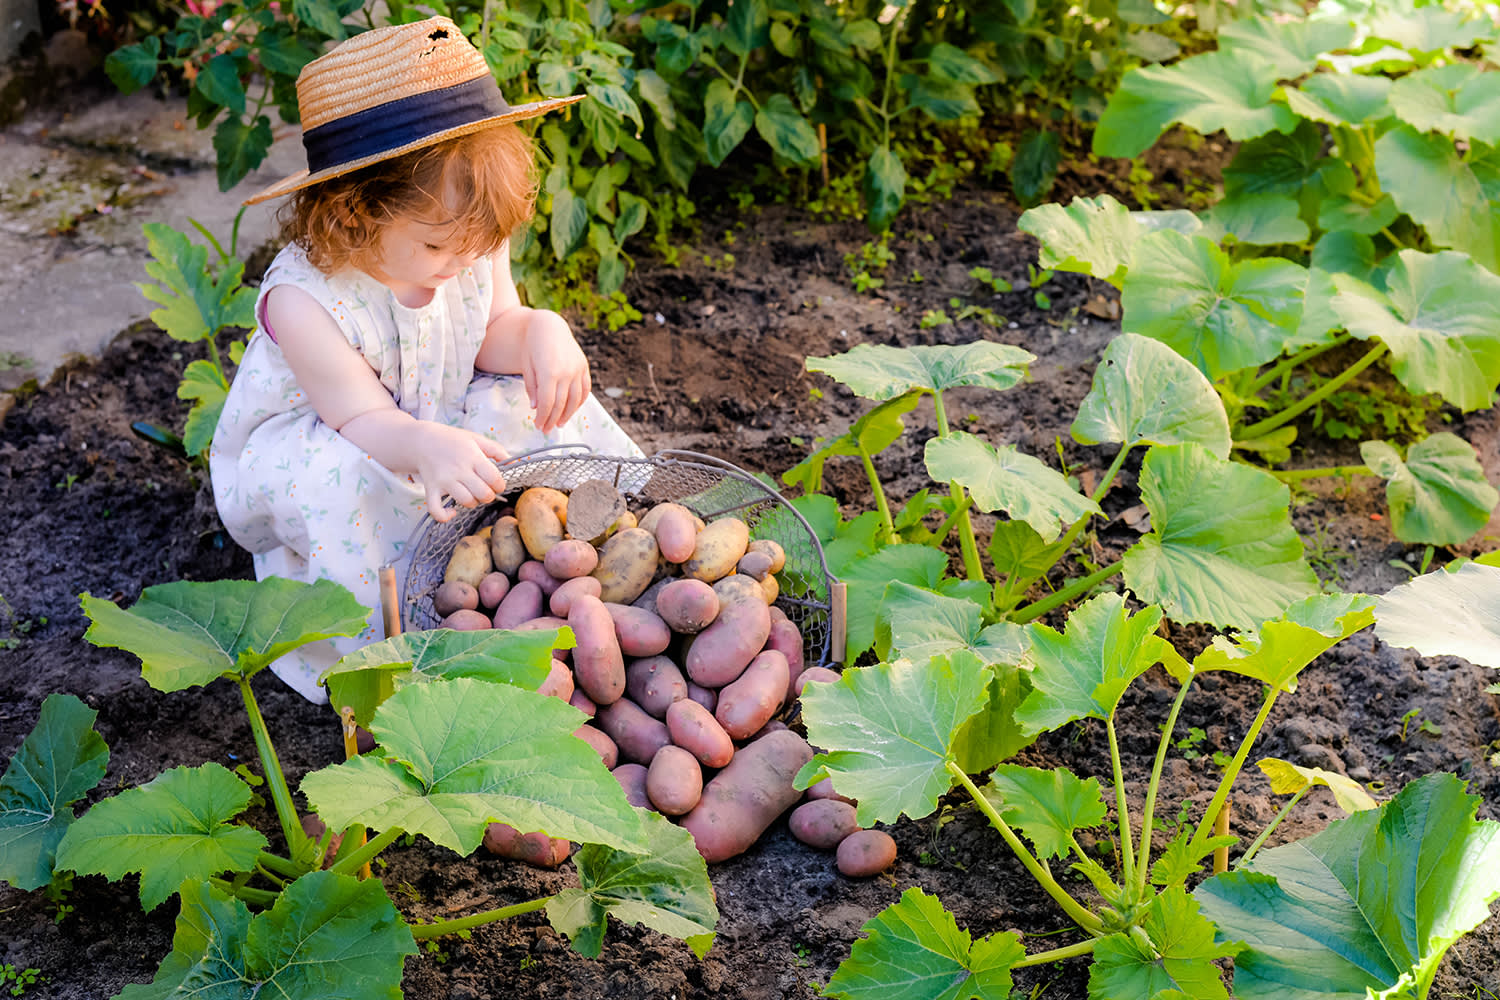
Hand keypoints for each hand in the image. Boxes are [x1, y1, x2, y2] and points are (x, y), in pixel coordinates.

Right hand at [412, 422, 508, 520]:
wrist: (423, 441)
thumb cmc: (453, 441)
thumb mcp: (476, 439)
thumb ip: (496, 450)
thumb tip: (512, 462)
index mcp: (472, 457)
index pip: (494, 478)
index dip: (500, 485)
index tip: (496, 484)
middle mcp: (459, 469)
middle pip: (483, 493)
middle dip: (489, 495)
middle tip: (485, 490)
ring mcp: (444, 480)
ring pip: (466, 502)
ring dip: (473, 502)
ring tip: (471, 494)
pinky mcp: (431, 489)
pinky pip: (436, 510)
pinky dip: (445, 516)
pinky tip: (452, 512)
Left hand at [521, 310, 590, 432]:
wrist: (548, 326)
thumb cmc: (532, 345)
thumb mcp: (527, 367)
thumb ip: (532, 388)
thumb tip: (535, 408)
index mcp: (549, 372)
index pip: (547, 403)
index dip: (542, 417)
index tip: (538, 426)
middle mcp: (566, 372)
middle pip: (561, 404)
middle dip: (552, 419)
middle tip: (546, 429)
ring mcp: (577, 369)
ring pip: (575, 399)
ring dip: (567, 414)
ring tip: (559, 423)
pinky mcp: (584, 367)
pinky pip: (585, 389)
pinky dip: (580, 402)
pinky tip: (572, 410)